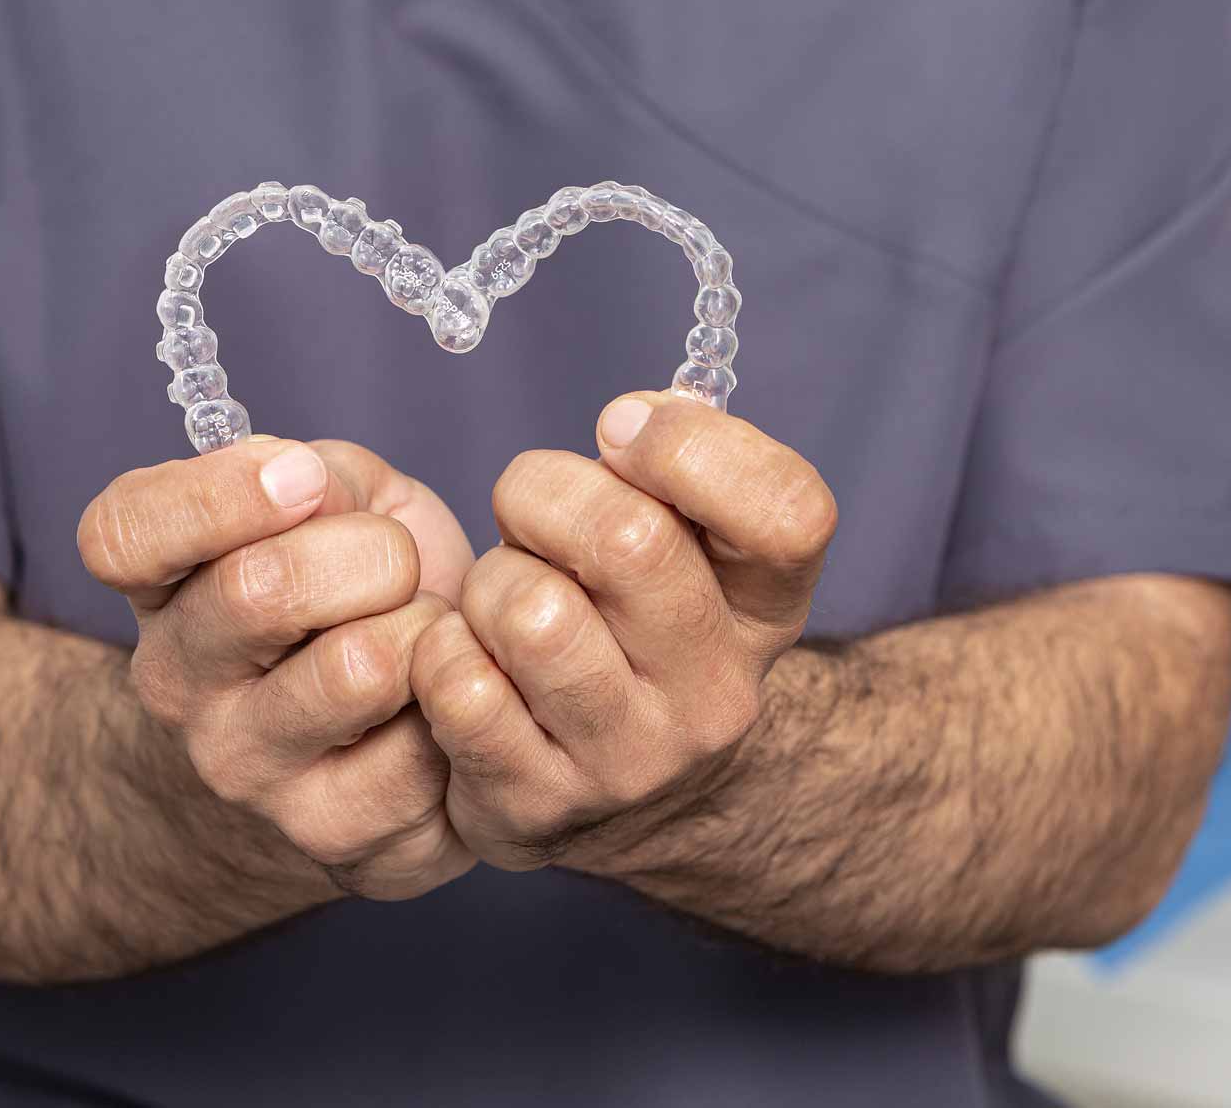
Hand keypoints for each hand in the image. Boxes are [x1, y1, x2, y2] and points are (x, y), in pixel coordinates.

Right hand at [78, 436, 476, 899]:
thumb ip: (315, 473)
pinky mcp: (334, 839)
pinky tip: (441, 707)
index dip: (216, 496)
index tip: (302, 479)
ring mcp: (245, 772)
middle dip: (371, 552)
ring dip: (423, 630)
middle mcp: (176, 687)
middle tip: (397, 567)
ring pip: (358, 667)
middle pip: (260, 588)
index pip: (122, 536)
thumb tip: (303, 483)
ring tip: (420, 637)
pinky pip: (427, 748)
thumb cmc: (360, 586)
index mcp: (158, 585)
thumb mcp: (339, 499)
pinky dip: (460, 706)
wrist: (388, 730)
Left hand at [411, 392, 836, 873]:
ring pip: (531, 614)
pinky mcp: (535, 808)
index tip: (621, 432)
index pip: (789, 514)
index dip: (692, 447)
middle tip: (526, 511)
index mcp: (766, 615)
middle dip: (545, 493)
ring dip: (491, 581)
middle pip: (631, 542)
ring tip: (501, 599)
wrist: (623, 796)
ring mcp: (630, 763)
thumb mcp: (689, 549)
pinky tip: (468, 660)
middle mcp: (717, 698)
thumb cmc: (634, 627)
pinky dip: (442, 651)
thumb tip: (631, 422)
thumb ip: (676, 468)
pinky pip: (458, 683)